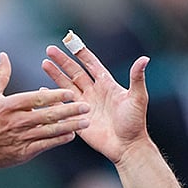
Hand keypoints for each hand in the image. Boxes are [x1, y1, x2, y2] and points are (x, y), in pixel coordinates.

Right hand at [0, 52, 89, 169]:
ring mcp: (20, 138)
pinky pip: (45, 145)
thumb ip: (0, 75)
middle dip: (69, 111)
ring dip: (69, 126)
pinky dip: (58, 140)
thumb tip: (4, 55)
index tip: (70, 92)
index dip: (55, 96)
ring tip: (86, 121)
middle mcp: (17, 122)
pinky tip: (71, 135)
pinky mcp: (22, 153)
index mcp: (9, 105)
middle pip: (48, 115)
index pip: (37, 99)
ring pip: (50, 131)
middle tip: (86, 106)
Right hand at [42, 39, 150, 164]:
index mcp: (107, 85)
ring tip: (44, 63)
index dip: (81, 53)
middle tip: (49, 50)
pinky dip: (53, 97)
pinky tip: (43, 89)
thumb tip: (145, 59)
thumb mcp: (138, 98)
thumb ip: (137, 78)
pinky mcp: (78, 118)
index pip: (91, 64)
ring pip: (66, 86)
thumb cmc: (135, 122)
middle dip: (63, 61)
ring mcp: (85, 105)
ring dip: (55, 75)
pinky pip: (63, 105)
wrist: (127, 146)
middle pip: (75, 72)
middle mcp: (94, 92)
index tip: (70, 40)